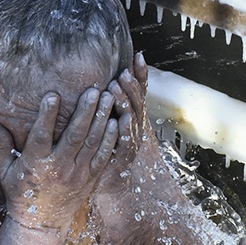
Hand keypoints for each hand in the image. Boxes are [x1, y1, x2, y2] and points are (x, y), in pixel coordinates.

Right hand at [0, 88, 117, 231]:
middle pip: (75, 136)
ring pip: (93, 143)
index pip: (42, 135)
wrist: (42, 223)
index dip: (47, 115)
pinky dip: (112, 138)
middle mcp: (58, 168)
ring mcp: (77, 174)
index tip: (53, 95)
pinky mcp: (91, 178)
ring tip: (109, 97)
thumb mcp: (5, 171)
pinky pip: (104, 156)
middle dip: (86, 111)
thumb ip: (0, 145)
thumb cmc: (21, 193)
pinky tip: (117, 121)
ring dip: (102, 118)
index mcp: (36, 164)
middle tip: (94, 90)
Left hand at [97, 52, 148, 193]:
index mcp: (133, 117)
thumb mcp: (110, 124)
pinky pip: (125, 145)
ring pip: (132, 120)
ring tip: (116, 89)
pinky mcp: (123, 160)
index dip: (141, 75)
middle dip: (131, 87)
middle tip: (122, 73)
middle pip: (137, 103)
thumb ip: (108, 103)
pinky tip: (121, 122)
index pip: (140, 92)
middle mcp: (136, 128)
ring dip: (126, 104)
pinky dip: (125, 133)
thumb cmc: (110, 152)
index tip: (137, 56)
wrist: (116, 187)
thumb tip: (104, 76)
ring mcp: (132, 143)